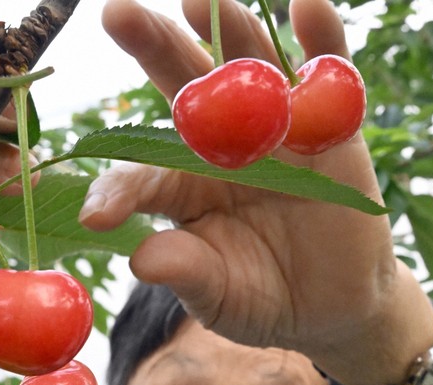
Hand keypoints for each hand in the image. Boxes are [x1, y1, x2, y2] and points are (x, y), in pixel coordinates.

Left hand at [81, 0, 432, 384]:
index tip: (99, 217)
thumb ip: (186, 273)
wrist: (333, 305)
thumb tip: (142, 261)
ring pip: (251, 67)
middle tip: (117, 13)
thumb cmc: (262, 298)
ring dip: (229, 28)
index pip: (141, 171)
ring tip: (200, 2)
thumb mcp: (220, 296)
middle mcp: (222, 143)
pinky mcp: (333, 128)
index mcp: (181, 183)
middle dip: (152, 47)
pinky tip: (305, 6)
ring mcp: (277, 129)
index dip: (118, 189)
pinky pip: (328, 78)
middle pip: (184, 86)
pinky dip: (320, 41)